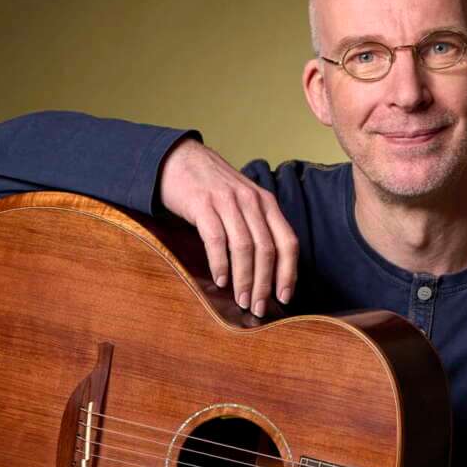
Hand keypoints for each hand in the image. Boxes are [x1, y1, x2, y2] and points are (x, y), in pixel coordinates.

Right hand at [158, 138, 298, 316]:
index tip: (284, 297)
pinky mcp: (203, 204)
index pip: (288, 242)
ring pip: (244, 247)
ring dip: (244, 279)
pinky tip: (221, 281)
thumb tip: (267, 271)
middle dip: (264, 284)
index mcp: (266, 203)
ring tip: (241, 300)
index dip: (288, 273)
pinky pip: (216, 239)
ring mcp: (227, 201)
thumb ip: (257, 226)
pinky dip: (220, 264)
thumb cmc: (212, 187)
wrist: (178, 158)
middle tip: (257, 308)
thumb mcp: (243, 201)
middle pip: (267, 250)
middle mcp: (251, 201)